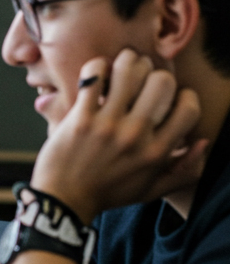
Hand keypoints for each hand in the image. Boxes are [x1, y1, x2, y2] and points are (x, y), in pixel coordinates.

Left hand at [30, 48, 206, 223]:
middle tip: (141, 79)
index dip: (184, 95)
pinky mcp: (80, 117)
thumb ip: (183, 171)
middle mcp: (135, 136)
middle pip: (162, 82)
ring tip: (121, 69)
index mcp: (157, 152)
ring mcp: (107, 125)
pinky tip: (96, 76)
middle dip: (155, 74)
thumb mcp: (151, 190)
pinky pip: (94, 76)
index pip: (189, 108)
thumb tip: (201, 142)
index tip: (169, 98)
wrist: (62, 201)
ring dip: (127, 62)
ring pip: (130, 71)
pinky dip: (96, 67)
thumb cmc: (107, 194)